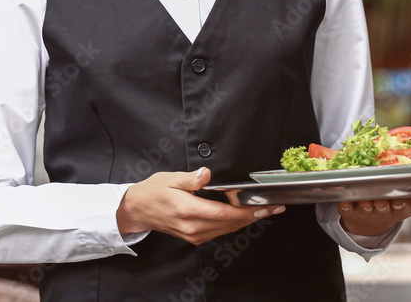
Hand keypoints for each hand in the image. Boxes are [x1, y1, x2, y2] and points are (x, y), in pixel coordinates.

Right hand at [116, 167, 285, 244]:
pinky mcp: (194, 237)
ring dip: (245, 220)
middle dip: (253, 216)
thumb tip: (206, 174)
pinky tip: (241, 215)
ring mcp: (194, 234)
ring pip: (227, 229)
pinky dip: (233, 223)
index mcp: (187, 210)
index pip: (225, 213)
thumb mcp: (170, 178)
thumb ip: (191, 178)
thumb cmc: (153, 192)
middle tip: (273, 208)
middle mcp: (193, 226)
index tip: (263, 207)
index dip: (247, 211)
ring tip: (262, 211)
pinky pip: (219, 231)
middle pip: (230, 223)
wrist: (138, 210)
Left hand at [337, 193, 410, 236]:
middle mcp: (380, 207)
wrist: (369, 222)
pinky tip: (343, 200)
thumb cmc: (396, 206)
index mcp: (397, 206)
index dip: (398, 204)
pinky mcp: (347, 205)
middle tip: (381, 200)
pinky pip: (343, 204)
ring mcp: (363, 206)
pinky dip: (343, 202)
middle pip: (381, 205)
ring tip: (363, 200)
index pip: (399, 205)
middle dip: (381, 203)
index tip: (398, 202)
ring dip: (363, 203)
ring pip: (362, 205)